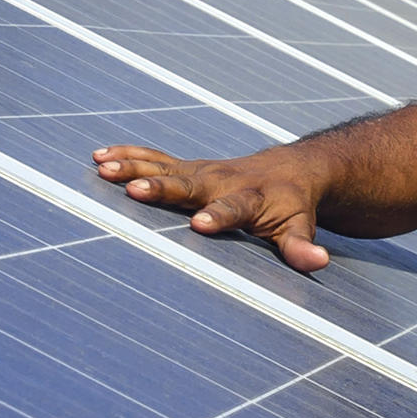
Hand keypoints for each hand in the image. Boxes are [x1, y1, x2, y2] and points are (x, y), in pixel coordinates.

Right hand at [92, 142, 336, 271]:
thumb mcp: (301, 227)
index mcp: (251, 199)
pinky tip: (100, 156)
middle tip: (135, 190)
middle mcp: (223, 180)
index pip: (234, 208)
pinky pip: (155, 158)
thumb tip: (316, 263)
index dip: (219, 216)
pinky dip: (129, 155)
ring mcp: (202, 171)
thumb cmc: (294, 205)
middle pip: (189, 183)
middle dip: (162, 187)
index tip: (200, 225)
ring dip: (133, 166)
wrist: (293, 169)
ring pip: (165, 166)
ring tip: (102, 167)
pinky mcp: (187, 167)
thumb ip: (301, 246)